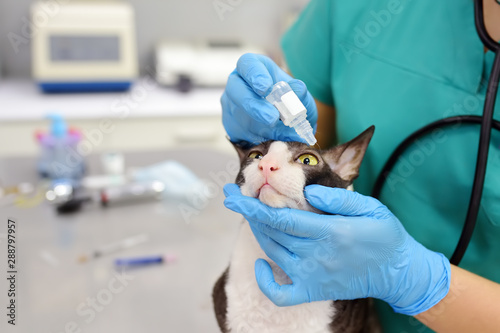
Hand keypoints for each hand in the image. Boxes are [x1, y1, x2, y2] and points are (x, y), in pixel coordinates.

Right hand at [221, 53, 317, 143]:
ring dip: (259, 126)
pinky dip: (258, 138)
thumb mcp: (298, 95)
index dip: (254, 75)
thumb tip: (297, 89)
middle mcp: (238, 84)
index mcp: (254, 68)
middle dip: (253, 105)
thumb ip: (299, 92)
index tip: (266, 88)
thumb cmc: (288, 101)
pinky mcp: (231, 126)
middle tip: (271, 118)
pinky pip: (241, 133)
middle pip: (236, 90)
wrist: (285, 122)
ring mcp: (231, 105)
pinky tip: (272, 139)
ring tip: (279, 132)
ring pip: (238, 114)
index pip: (247, 64)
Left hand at [223, 183, 450, 315]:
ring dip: (258, 232)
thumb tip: (307, 191)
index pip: (281, 217)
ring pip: (273, 252)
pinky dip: (265, 281)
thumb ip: (339, 197)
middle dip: (248, 212)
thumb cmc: (385, 235)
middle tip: (236, 196)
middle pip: (272, 232)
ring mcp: (314, 277)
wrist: (398, 273)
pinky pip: (280, 294)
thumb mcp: (371, 207)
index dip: (252, 206)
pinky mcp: (314, 291)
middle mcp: (318, 256)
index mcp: (331, 232)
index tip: (232, 194)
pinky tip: (261, 264)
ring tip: (252, 213)